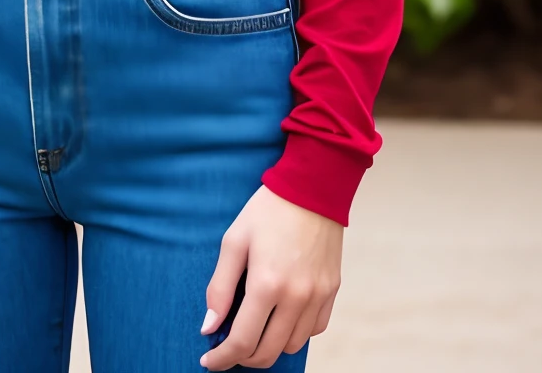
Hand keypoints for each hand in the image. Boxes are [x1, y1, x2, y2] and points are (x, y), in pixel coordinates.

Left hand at [199, 185, 341, 368]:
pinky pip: (314, 330)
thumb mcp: (234, 241)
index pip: (241, 342)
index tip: (209, 361)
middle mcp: (296, 297)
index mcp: (267, 284)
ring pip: (292, 346)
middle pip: (268, 352)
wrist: (313, 186)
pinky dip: (295, 333)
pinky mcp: (332, 290)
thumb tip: (210, 328)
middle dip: (243, 358)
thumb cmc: (268, 210)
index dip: (222, 359)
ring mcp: (318, 296)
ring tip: (255, 330)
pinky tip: (281, 317)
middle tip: (229, 346)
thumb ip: (220, 288)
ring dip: (270, 346)